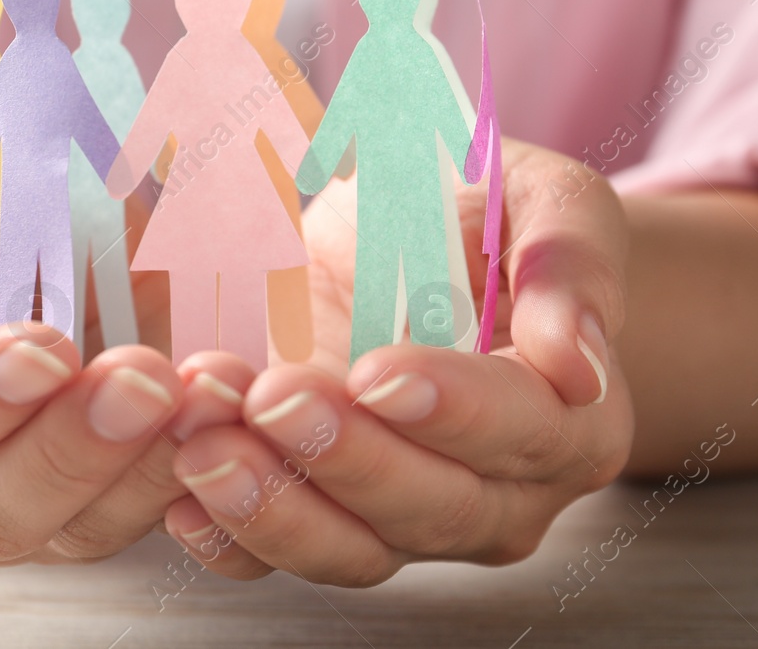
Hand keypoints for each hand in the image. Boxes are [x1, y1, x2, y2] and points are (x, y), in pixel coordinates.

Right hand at [0, 145, 250, 563]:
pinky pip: (151, 517)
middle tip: (138, 379)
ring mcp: (31, 514)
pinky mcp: (111, 509)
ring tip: (198, 392)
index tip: (42, 347)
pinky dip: (192, 470)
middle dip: (69, 447)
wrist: (63, 232)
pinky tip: (224, 413)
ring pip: (80, 528)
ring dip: (144, 466)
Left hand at [161, 137, 631, 584]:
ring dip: (274, 507)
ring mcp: (412, 520)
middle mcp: (502, 492)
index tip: (379, 372)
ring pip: (352, 548)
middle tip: (273, 395)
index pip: (520, 428)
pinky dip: (229, 539)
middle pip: (432, 504)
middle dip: (346, 458)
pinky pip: (282, 557)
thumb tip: (576, 360)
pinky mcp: (333, 520)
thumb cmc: (495, 216)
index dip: (451, 407)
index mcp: (572, 417)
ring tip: (206, 448)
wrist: (429, 247)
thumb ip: (569, 263)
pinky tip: (181, 498)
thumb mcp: (547, 200)